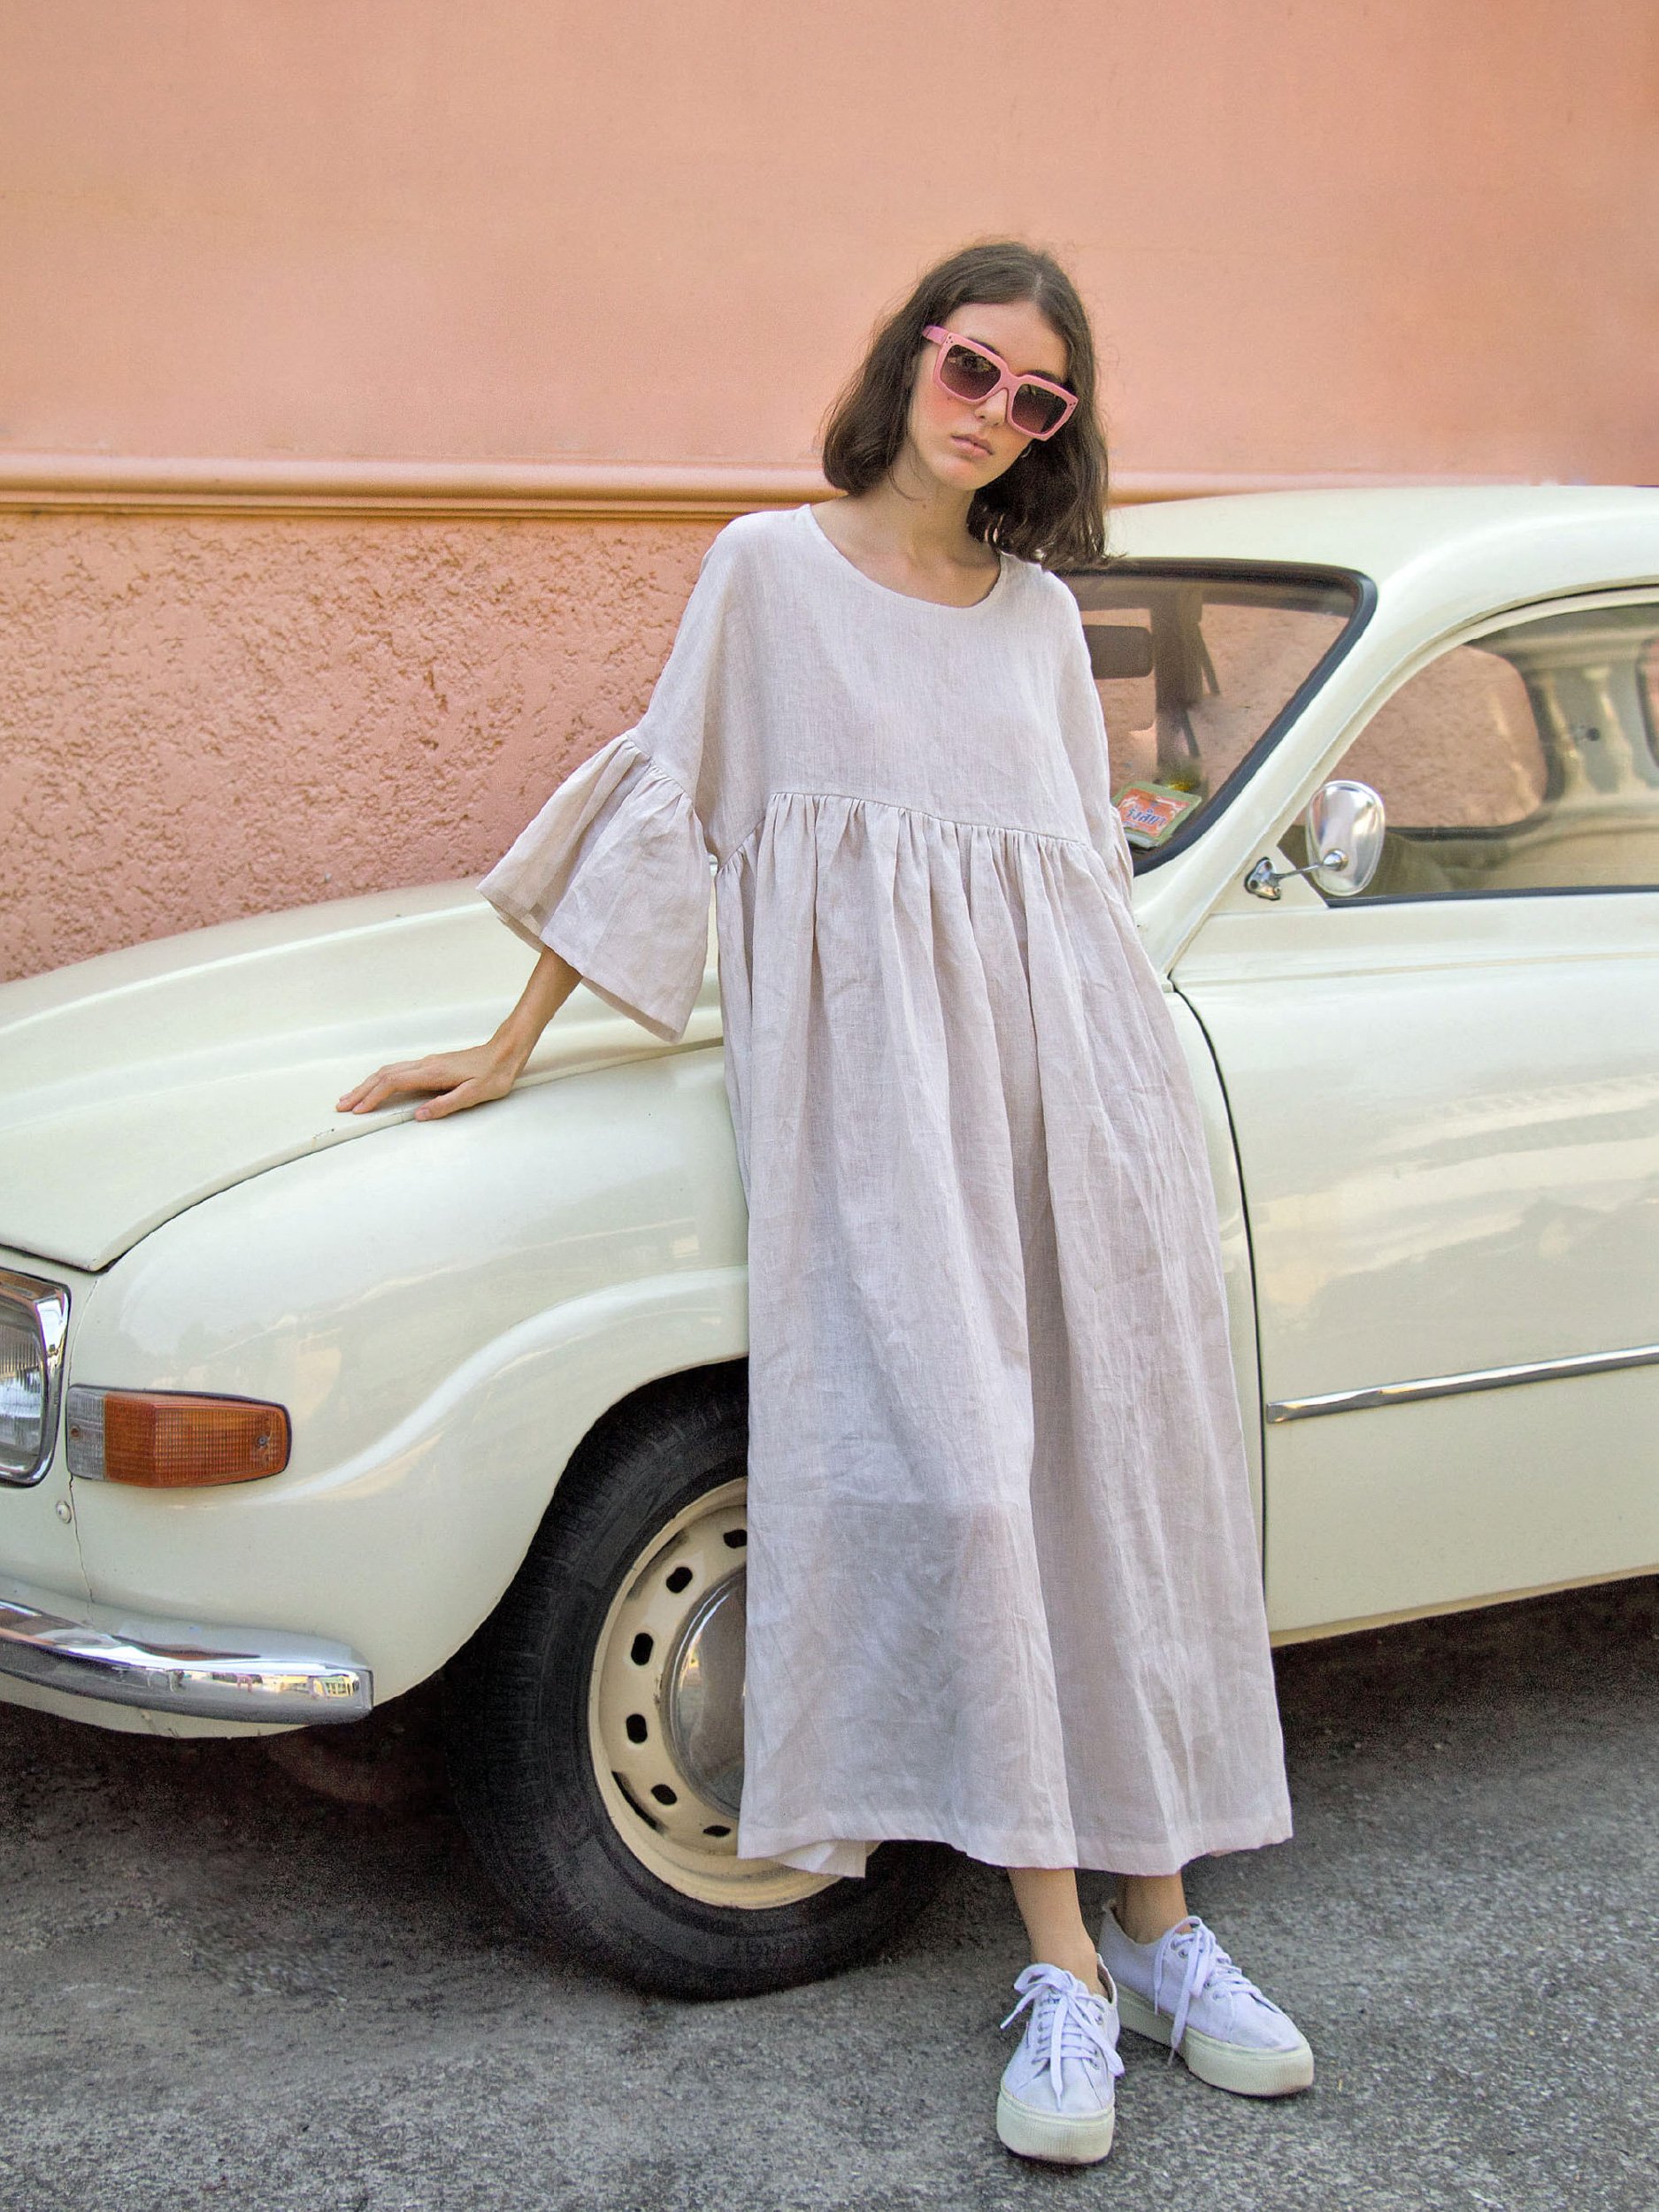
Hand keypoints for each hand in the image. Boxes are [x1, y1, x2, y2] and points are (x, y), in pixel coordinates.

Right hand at [335, 1040, 523, 1122]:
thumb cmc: (494, 1074)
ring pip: (389, 1071)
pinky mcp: (432, 1065)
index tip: (358, 1110)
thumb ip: (446, 1105)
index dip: (373, 1097)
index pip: (393, 1083)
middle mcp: (425, 1065)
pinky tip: (379, 1087)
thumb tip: (419, 1115)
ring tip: (352, 1097)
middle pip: (384, 1075)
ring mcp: (427, 1063)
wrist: (506, 1052)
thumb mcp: (474, 1095)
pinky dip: (382, 1080)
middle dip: (361, 1091)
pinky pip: (399, 1071)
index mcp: (432, 1073)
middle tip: (342, 1105)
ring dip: (368, 1084)